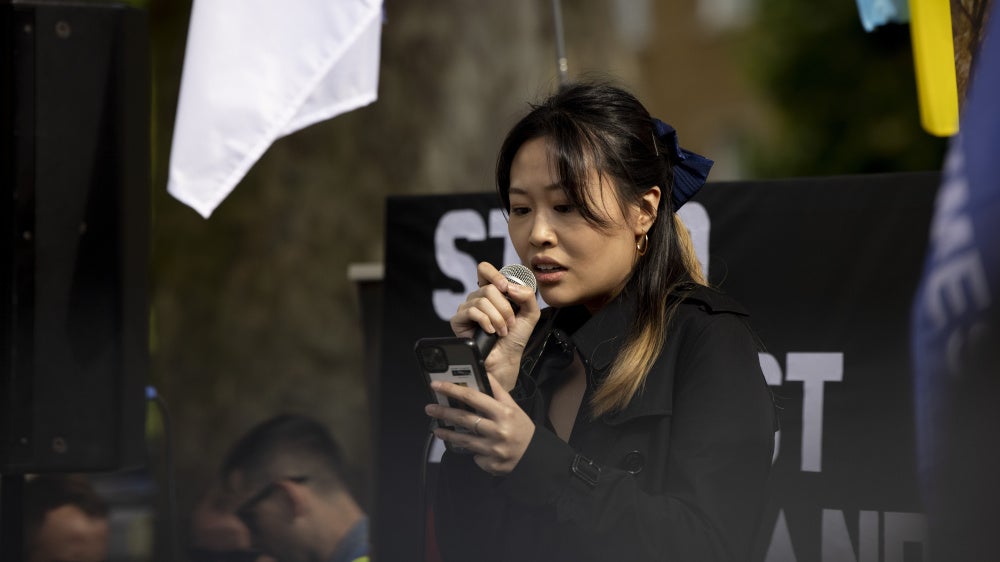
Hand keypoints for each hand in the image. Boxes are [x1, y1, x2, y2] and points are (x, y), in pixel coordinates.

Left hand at [425, 374, 534, 475]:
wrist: (533, 456)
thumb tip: (483, 372)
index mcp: (503, 412)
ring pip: (464, 440)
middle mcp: (497, 430)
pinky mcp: (490, 464)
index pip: (472, 397)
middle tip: (429, 408)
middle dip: (444, 412)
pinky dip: (470, 451)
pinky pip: (474, 456)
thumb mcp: (512, 407)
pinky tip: (468, 448)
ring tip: (437, 429)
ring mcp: (493, 449)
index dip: (452, 390)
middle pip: (464, 418)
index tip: (436, 385)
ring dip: (448, 434)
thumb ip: (497, 391)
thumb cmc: (521, 427)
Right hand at [450, 262, 539, 390]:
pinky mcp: (458, 320)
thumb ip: (527, 295)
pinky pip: (472, 311)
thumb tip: (509, 286)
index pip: (484, 270)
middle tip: (509, 323)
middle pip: (488, 288)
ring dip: (497, 318)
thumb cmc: (516, 337)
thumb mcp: (530, 313)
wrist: (506, 358)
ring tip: (502, 330)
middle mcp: (478, 297)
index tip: (506, 288)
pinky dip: (486, 321)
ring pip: (482, 301)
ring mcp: (467, 308)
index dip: (495, 275)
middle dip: (504, 308)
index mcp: (492, 292)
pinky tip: (490, 331)